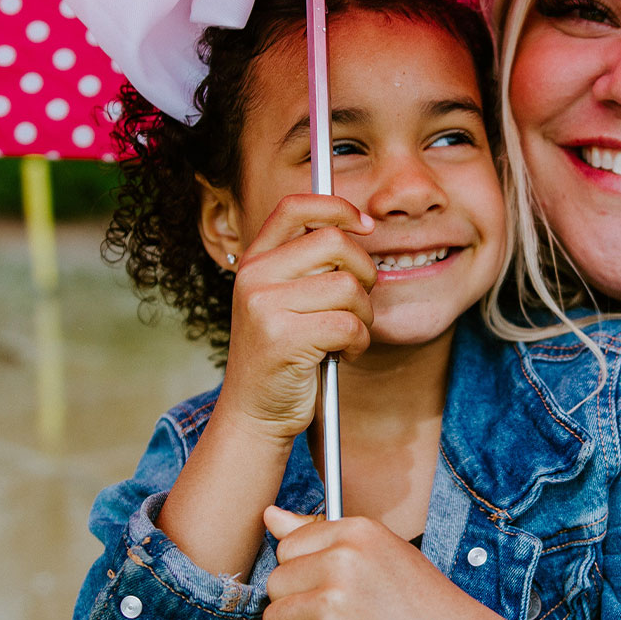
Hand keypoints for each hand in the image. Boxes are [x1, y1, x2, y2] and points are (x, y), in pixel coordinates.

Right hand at [221, 195, 376, 440]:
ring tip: (348, 335)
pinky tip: (344, 354)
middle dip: (364, 272)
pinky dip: (359, 342)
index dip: (336, 207)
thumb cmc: (282, 354)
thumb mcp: (282, 299)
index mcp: (255, 260)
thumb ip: (306, 264)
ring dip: (364, 315)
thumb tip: (358, 227)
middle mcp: (255, 276)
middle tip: (360, 299)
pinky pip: (349, 324)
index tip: (365, 225)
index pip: (295, 206)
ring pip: (348, 287)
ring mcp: (266, 307)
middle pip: (334, 243)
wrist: (255, 412)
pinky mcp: (284, 339)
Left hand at [261, 507, 495, 619]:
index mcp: (357, 533)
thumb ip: (323, 536)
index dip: (303, 575)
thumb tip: (270, 515)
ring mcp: (335, 602)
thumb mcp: (378, 556)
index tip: (326, 590)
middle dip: (294, 608)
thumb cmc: (422, 607)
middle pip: (277, 582)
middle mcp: (344, 560)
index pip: (290, 545)